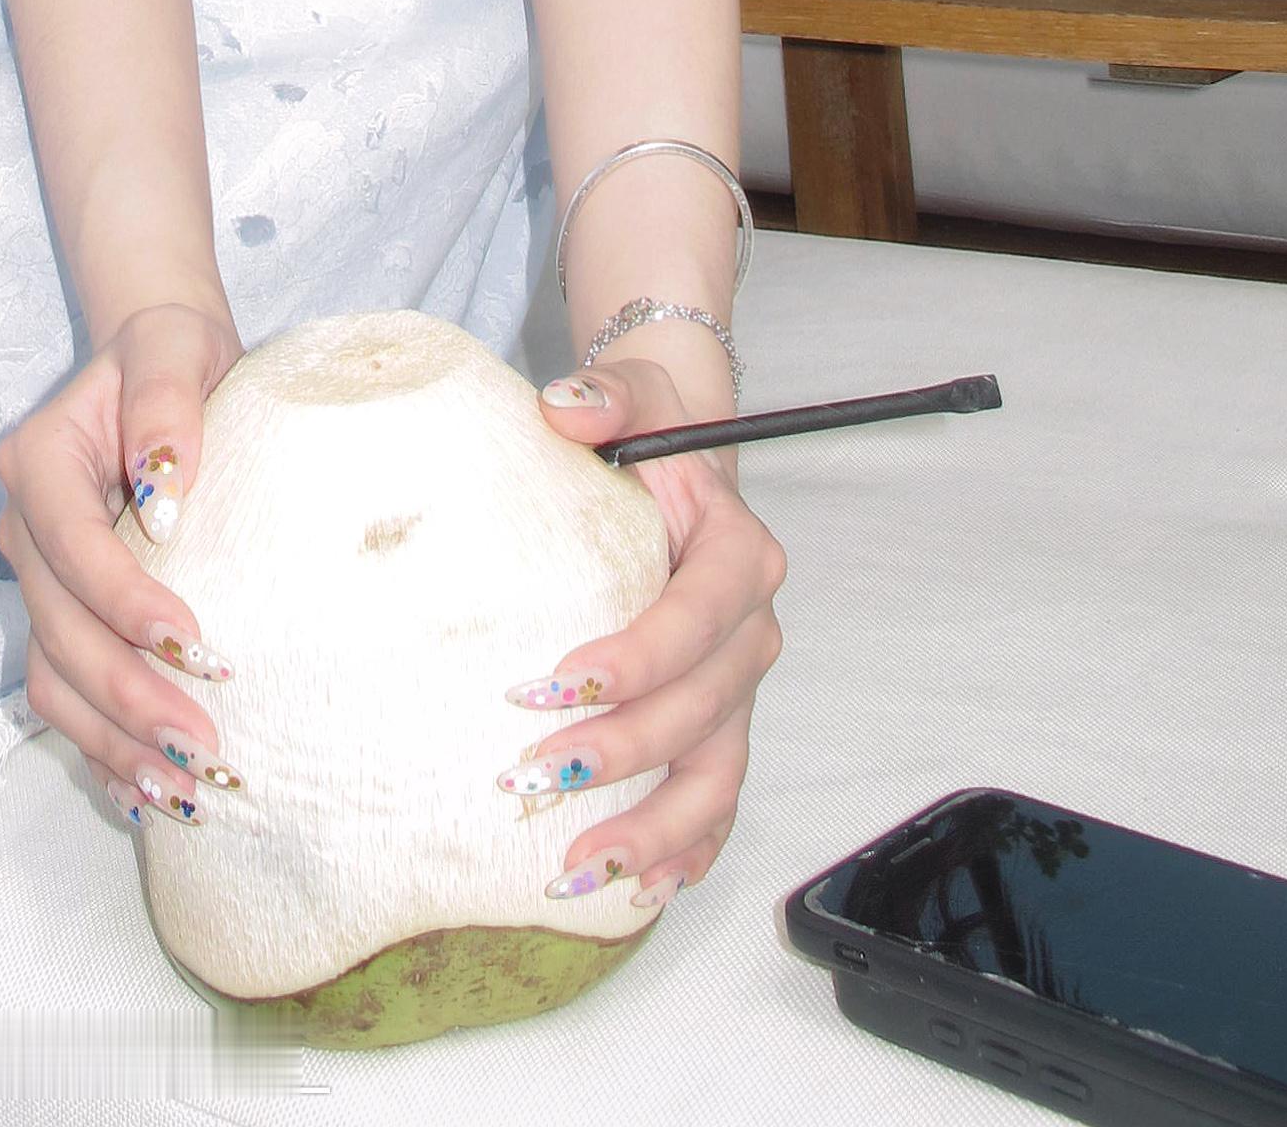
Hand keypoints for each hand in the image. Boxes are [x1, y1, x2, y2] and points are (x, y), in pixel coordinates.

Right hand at [0, 299, 243, 825]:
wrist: (159, 363)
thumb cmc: (172, 354)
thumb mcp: (176, 348)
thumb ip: (167, 404)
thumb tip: (165, 494)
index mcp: (41, 461)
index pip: (70, 546)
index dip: (123, 603)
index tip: (197, 643)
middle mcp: (26, 528)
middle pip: (59, 629)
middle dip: (125, 695)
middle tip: (202, 744)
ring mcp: (40, 578)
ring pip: (54, 678)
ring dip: (112, 741)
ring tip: (184, 792)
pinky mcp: (66, 614)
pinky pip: (67, 693)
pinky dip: (101, 749)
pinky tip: (147, 796)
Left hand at [503, 352, 786, 907]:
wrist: (681, 458)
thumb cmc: (648, 435)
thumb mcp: (630, 397)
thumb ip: (600, 397)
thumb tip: (564, 406)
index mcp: (737, 554)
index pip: (697, 617)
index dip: (638, 659)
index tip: (560, 685)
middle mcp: (750, 630)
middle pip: (701, 709)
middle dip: (624, 754)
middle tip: (536, 779)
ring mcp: (739, 687)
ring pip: (716, 774)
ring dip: (653, 830)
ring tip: (581, 868)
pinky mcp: (720, 723)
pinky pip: (717, 799)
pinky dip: (685, 849)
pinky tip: (638, 889)